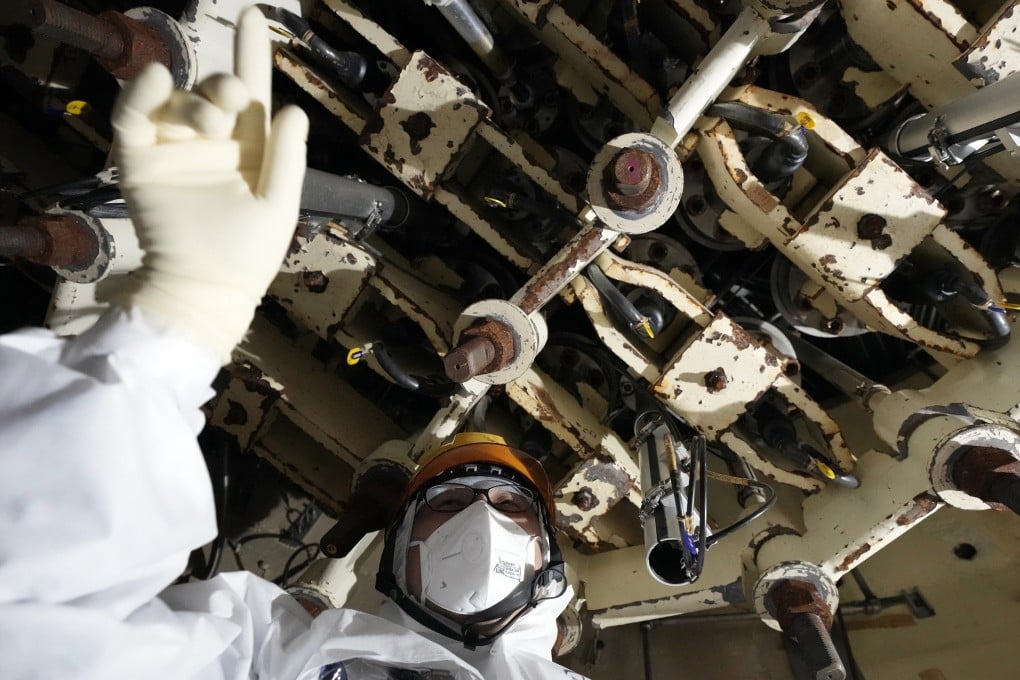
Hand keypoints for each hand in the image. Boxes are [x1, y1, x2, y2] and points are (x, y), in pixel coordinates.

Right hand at [112, 7, 307, 362]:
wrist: (206, 288)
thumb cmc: (249, 253)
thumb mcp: (279, 203)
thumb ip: (288, 156)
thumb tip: (294, 109)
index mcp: (249, 150)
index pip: (251, 95)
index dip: (253, 56)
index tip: (254, 17)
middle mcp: (211, 144)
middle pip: (213, 93)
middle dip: (224, 86)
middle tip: (233, 98)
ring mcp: (174, 150)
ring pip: (176, 102)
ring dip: (194, 100)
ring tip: (212, 118)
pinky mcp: (139, 161)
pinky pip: (134, 119)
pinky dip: (140, 96)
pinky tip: (154, 80)